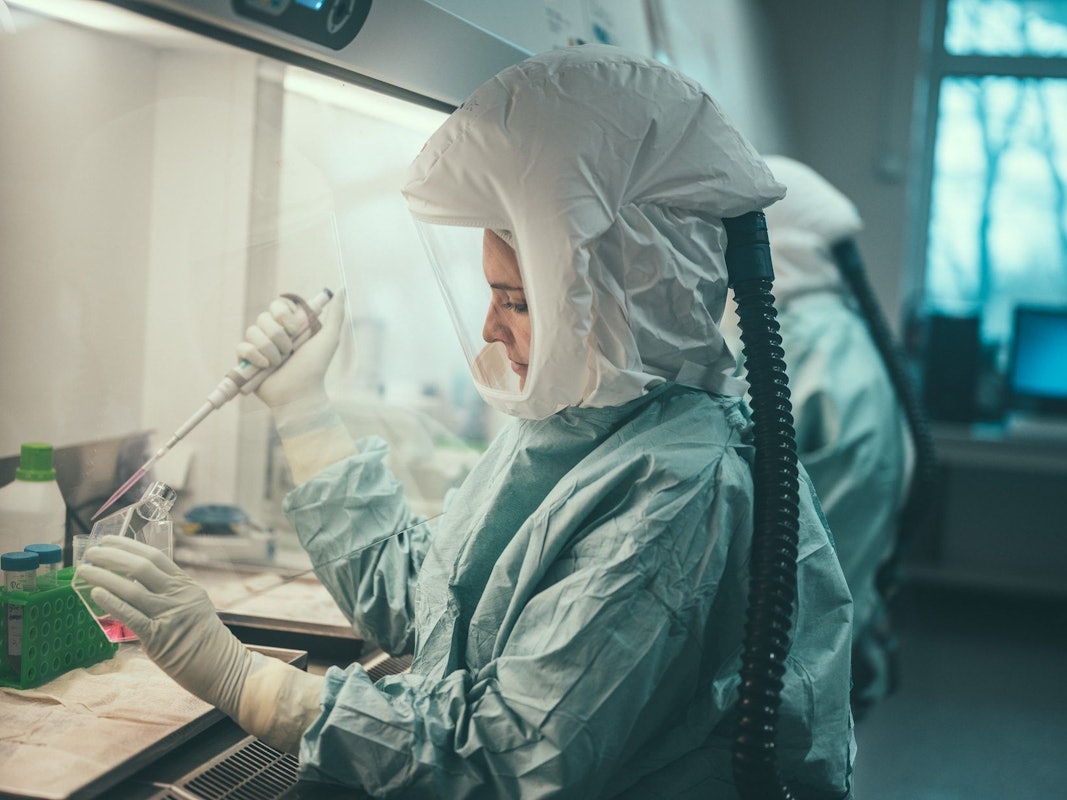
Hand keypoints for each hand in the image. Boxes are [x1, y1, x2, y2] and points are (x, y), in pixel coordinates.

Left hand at [75, 536, 250, 717]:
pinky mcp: (159, 638)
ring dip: (104, 577)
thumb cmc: (204, 640)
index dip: (129, 545)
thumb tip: (135, 585)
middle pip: (141, 566)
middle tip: (92, 552)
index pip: (155, 557)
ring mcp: (169, 615)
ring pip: (132, 588)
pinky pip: (131, 616)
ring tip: (86, 570)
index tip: (108, 539)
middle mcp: (179, 595)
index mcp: (186, 585)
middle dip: (113, 556)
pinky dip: (112, 602)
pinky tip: (96, 593)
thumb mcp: (194, 606)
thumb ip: (170, 594)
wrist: (223, 667)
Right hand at [236, 292, 345, 410]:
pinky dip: (255, 356)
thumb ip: (336, 314)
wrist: (300, 393)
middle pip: (264, 317)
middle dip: (278, 336)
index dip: (284, 315)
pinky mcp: (246, 359)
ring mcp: (258, 345)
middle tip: (290, 351)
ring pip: (252, 331)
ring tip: (280, 363)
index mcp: (289, 324)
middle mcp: (272, 332)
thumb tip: (342, 288)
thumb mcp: (330, 338)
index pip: (277, 304)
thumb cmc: (316, 367)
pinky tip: (266, 366)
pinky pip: (242, 346)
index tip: (295, 328)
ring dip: (270, 349)